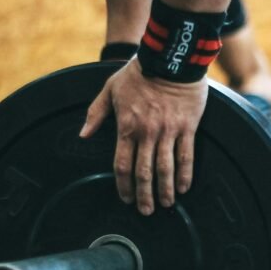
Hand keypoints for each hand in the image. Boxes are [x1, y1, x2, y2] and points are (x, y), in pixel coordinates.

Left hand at [80, 59, 206, 214]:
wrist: (169, 58)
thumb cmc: (138, 72)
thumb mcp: (110, 89)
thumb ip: (96, 113)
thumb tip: (83, 135)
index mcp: (126, 126)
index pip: (122, 164)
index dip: (123, 185)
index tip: (125, 198)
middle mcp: (147, 133)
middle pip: (144, 173)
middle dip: (144, 195)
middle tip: (146, 211)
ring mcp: (168, 131)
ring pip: (165, 168)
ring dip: (165, 190)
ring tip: (166, 205)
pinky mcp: (187, 127)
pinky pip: (185, 155)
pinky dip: (185, 174)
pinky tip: (184, 187)